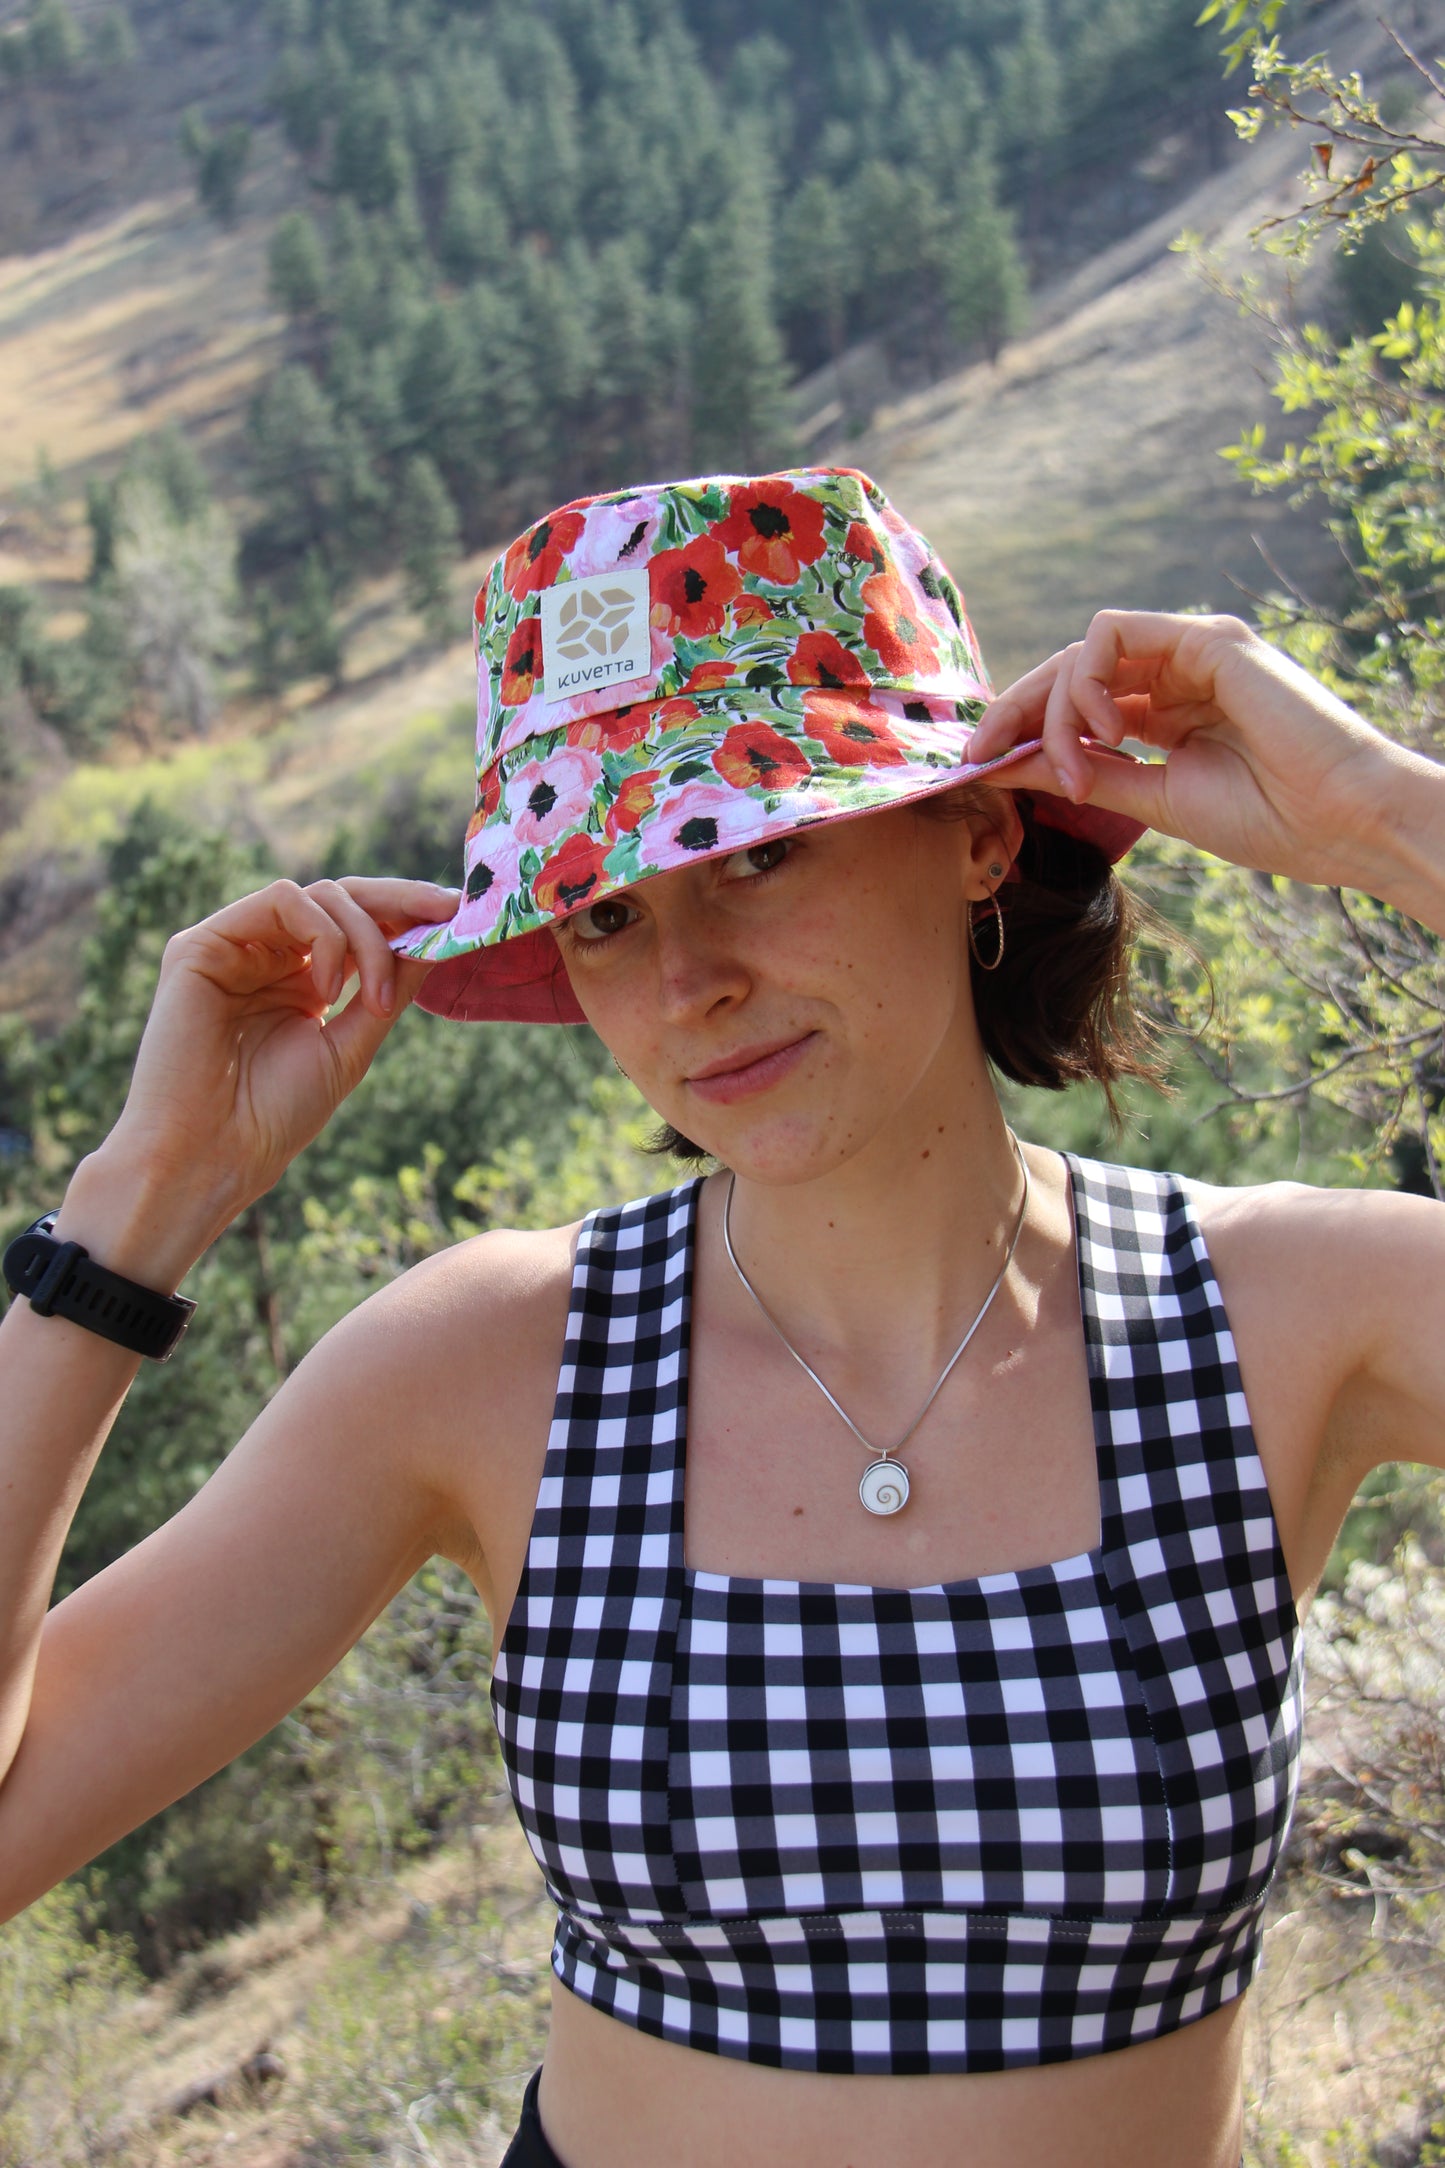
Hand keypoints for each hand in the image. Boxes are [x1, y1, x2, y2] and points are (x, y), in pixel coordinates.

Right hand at [72, 877, 457, 1276]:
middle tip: (446, 912)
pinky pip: (281, 900)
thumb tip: (435, 940)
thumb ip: (389, 988)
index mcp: (301, 980)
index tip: (457, 914)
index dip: (406, 912)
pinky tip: (329, 988)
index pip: (358, 924)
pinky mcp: (202, 944)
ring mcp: (235, 946)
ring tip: (378, 1000)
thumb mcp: (351, 1045)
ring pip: (319, 894)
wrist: (213, 1154)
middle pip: (342, 896)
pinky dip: (324, 934)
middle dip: (400, 901)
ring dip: (366, 937)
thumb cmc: (274, 1116)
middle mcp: (268, 956)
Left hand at [968, 610, 1418, 890]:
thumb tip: (1003, 767)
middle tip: (980, 756)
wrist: (1345, 822)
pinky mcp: (1208, 639)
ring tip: (1074, 769)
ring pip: (1083, 652)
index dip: (1022, 727)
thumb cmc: (1269, 820)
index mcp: (1169, 710)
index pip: (1076, 700)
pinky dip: (1085, 682)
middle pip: (1068, 669)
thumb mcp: (1153, 800)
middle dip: (1014, 711)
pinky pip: (1111, 634)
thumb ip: (1084, 776)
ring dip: (1054, 710)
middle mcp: (1179, 672)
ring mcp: (1193, 650)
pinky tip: (1102, 734)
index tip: (979, 768)